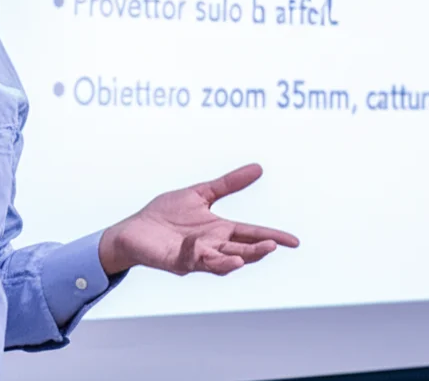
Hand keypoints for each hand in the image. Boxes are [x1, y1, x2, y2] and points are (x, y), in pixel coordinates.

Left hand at [98, 163, 298, 276]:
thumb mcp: (200, 194)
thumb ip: (228, 184)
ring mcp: (196, 256)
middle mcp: (212, 246)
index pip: (251, 234)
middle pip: (241, 251)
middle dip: (257, 250)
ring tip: (247, 257)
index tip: (294, 242)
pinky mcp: (177, 261)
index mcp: (220, 231)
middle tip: (273, 246)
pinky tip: (205, 247)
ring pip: (221, 262)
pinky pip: (192, 260)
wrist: (134, 229)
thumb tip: (259, 168)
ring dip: (234, 260)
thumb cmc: (165, 214)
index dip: (272, 237)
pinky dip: (201, 257)